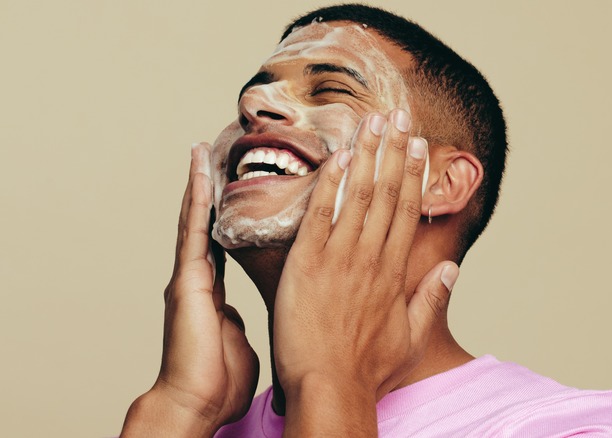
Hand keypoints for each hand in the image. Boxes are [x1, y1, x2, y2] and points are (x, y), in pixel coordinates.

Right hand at [121, 143, 258, 436]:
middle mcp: (197, 278)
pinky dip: (198, 200)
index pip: (219, 242)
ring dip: (199, 185)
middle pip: (203, 223)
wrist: (195, 401)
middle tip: (211, 155)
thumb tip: (237, 310)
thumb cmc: (217, 381)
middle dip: (206, 190)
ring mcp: (189, 277)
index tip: (230, 189)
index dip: (222, 215)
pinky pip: (195, 230)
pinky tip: (201, 172)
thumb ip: (235, 318)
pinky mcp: (188, 279)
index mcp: (210, 292)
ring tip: (202, 152)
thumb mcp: (235, 338)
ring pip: (195, 220)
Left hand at [273, 110, 457, 434]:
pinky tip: (338, 156)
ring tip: (373, 122)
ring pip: (358, 196)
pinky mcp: (307, 263)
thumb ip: (432, 299)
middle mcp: (370, 257)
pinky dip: (330, 184)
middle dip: (393, 151)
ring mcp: (339, 258)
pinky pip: (320, 214)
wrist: (329, 388)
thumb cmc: (367, 369)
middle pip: (387, 193)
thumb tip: (452, 269)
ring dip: (366, 155)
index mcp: (394, 273)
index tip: (416, 145)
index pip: (406, 211)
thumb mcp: (411, 337)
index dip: (412, 174)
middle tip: (398, 115)